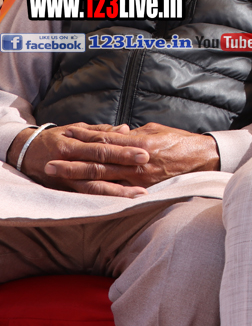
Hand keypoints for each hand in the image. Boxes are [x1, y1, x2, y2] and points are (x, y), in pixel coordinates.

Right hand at [7, 123, 149, 196]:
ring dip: (117, 190)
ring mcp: (65, 178)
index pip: (101, 144)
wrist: (25, 154)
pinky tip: (121, 202)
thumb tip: (126, 129)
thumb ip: (101, 131)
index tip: (144, 151)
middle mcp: (68, 160)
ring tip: (138, 193)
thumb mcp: (75, 130)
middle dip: (123, 164)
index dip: (123, 148)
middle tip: (146, 166)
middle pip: (99, 164)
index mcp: (72, 142)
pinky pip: (87, 196)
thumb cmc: (56, 139)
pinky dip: (105, 199)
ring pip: (93, 186)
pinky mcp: (64, 191)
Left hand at [44, 122, 219, 188]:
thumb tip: (118, 135)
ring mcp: (140, 177)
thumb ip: (134, 134)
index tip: (66, 135)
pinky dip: (99, 192)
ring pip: (103, 178)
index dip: (84, 138)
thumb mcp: (155, 130)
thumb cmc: (181, 141)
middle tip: (48, 164)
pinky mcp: (145, 189)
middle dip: (71, 163)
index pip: (105, 140)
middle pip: (98, 161)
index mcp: (139, 142)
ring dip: (78, 178)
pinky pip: (118, 192)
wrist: (204, 158)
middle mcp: (136, 160)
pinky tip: (83, 192)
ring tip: (58, 176)